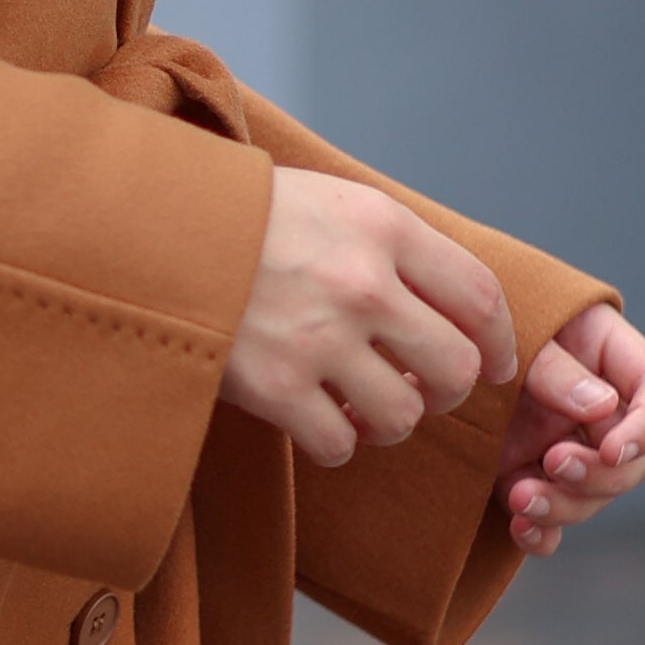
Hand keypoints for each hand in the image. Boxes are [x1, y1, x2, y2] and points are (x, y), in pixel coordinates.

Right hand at [217, 169, 515, 468]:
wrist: (143, 229)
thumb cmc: (241, 215)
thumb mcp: (330, 200)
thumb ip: (391, 243)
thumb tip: (451, 302)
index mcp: (383, 228)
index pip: (480, 297)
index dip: (501, 343)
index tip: (496, 365)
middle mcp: (363, 284)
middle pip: (457, 368)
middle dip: (447, 391)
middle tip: (421, 390)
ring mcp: (319, 338)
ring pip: (403, 416)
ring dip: (390, 422)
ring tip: (361, 407)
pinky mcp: (273, 386)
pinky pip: (339, 444)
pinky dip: (335, 442)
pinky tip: (315, 418)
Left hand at [498, 303, 644, 554]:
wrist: (428, 354)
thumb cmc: (476, 328)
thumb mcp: (517, 335)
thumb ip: (554, 368)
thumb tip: (601, 406)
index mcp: (608, 358)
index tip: (613, 450)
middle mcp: (595, 410)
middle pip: (632, 459)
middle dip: (600, 474)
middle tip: (554, 463)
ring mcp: (564, 448)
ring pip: (593, 496)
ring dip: (565, 506)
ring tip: (520, 497)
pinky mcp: (529, 479)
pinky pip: (552, 522)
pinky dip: (541, 534)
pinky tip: (521, 529)